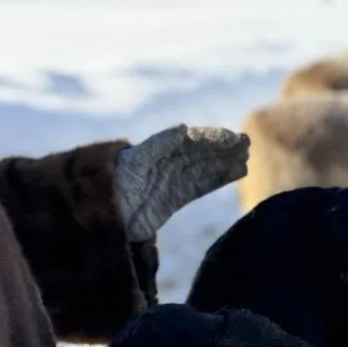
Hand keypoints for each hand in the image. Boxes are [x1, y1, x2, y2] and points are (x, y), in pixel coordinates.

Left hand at [114, 125, 249, 241]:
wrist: (99, 217)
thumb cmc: (112, 185)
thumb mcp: (134, 163)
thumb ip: (159, 146)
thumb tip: (184, 129)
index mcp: (156, 149)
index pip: (190, 140)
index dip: (211, 138)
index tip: (233, 139)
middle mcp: (165, 162)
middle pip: (200, 152)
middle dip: (222, 147)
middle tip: (247, 145)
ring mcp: (171, 180)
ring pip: (204, 167)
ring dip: (225, 162)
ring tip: (247, 158)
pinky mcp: (173, 199)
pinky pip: (201, 185)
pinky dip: (219, 178)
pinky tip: (238, 172)